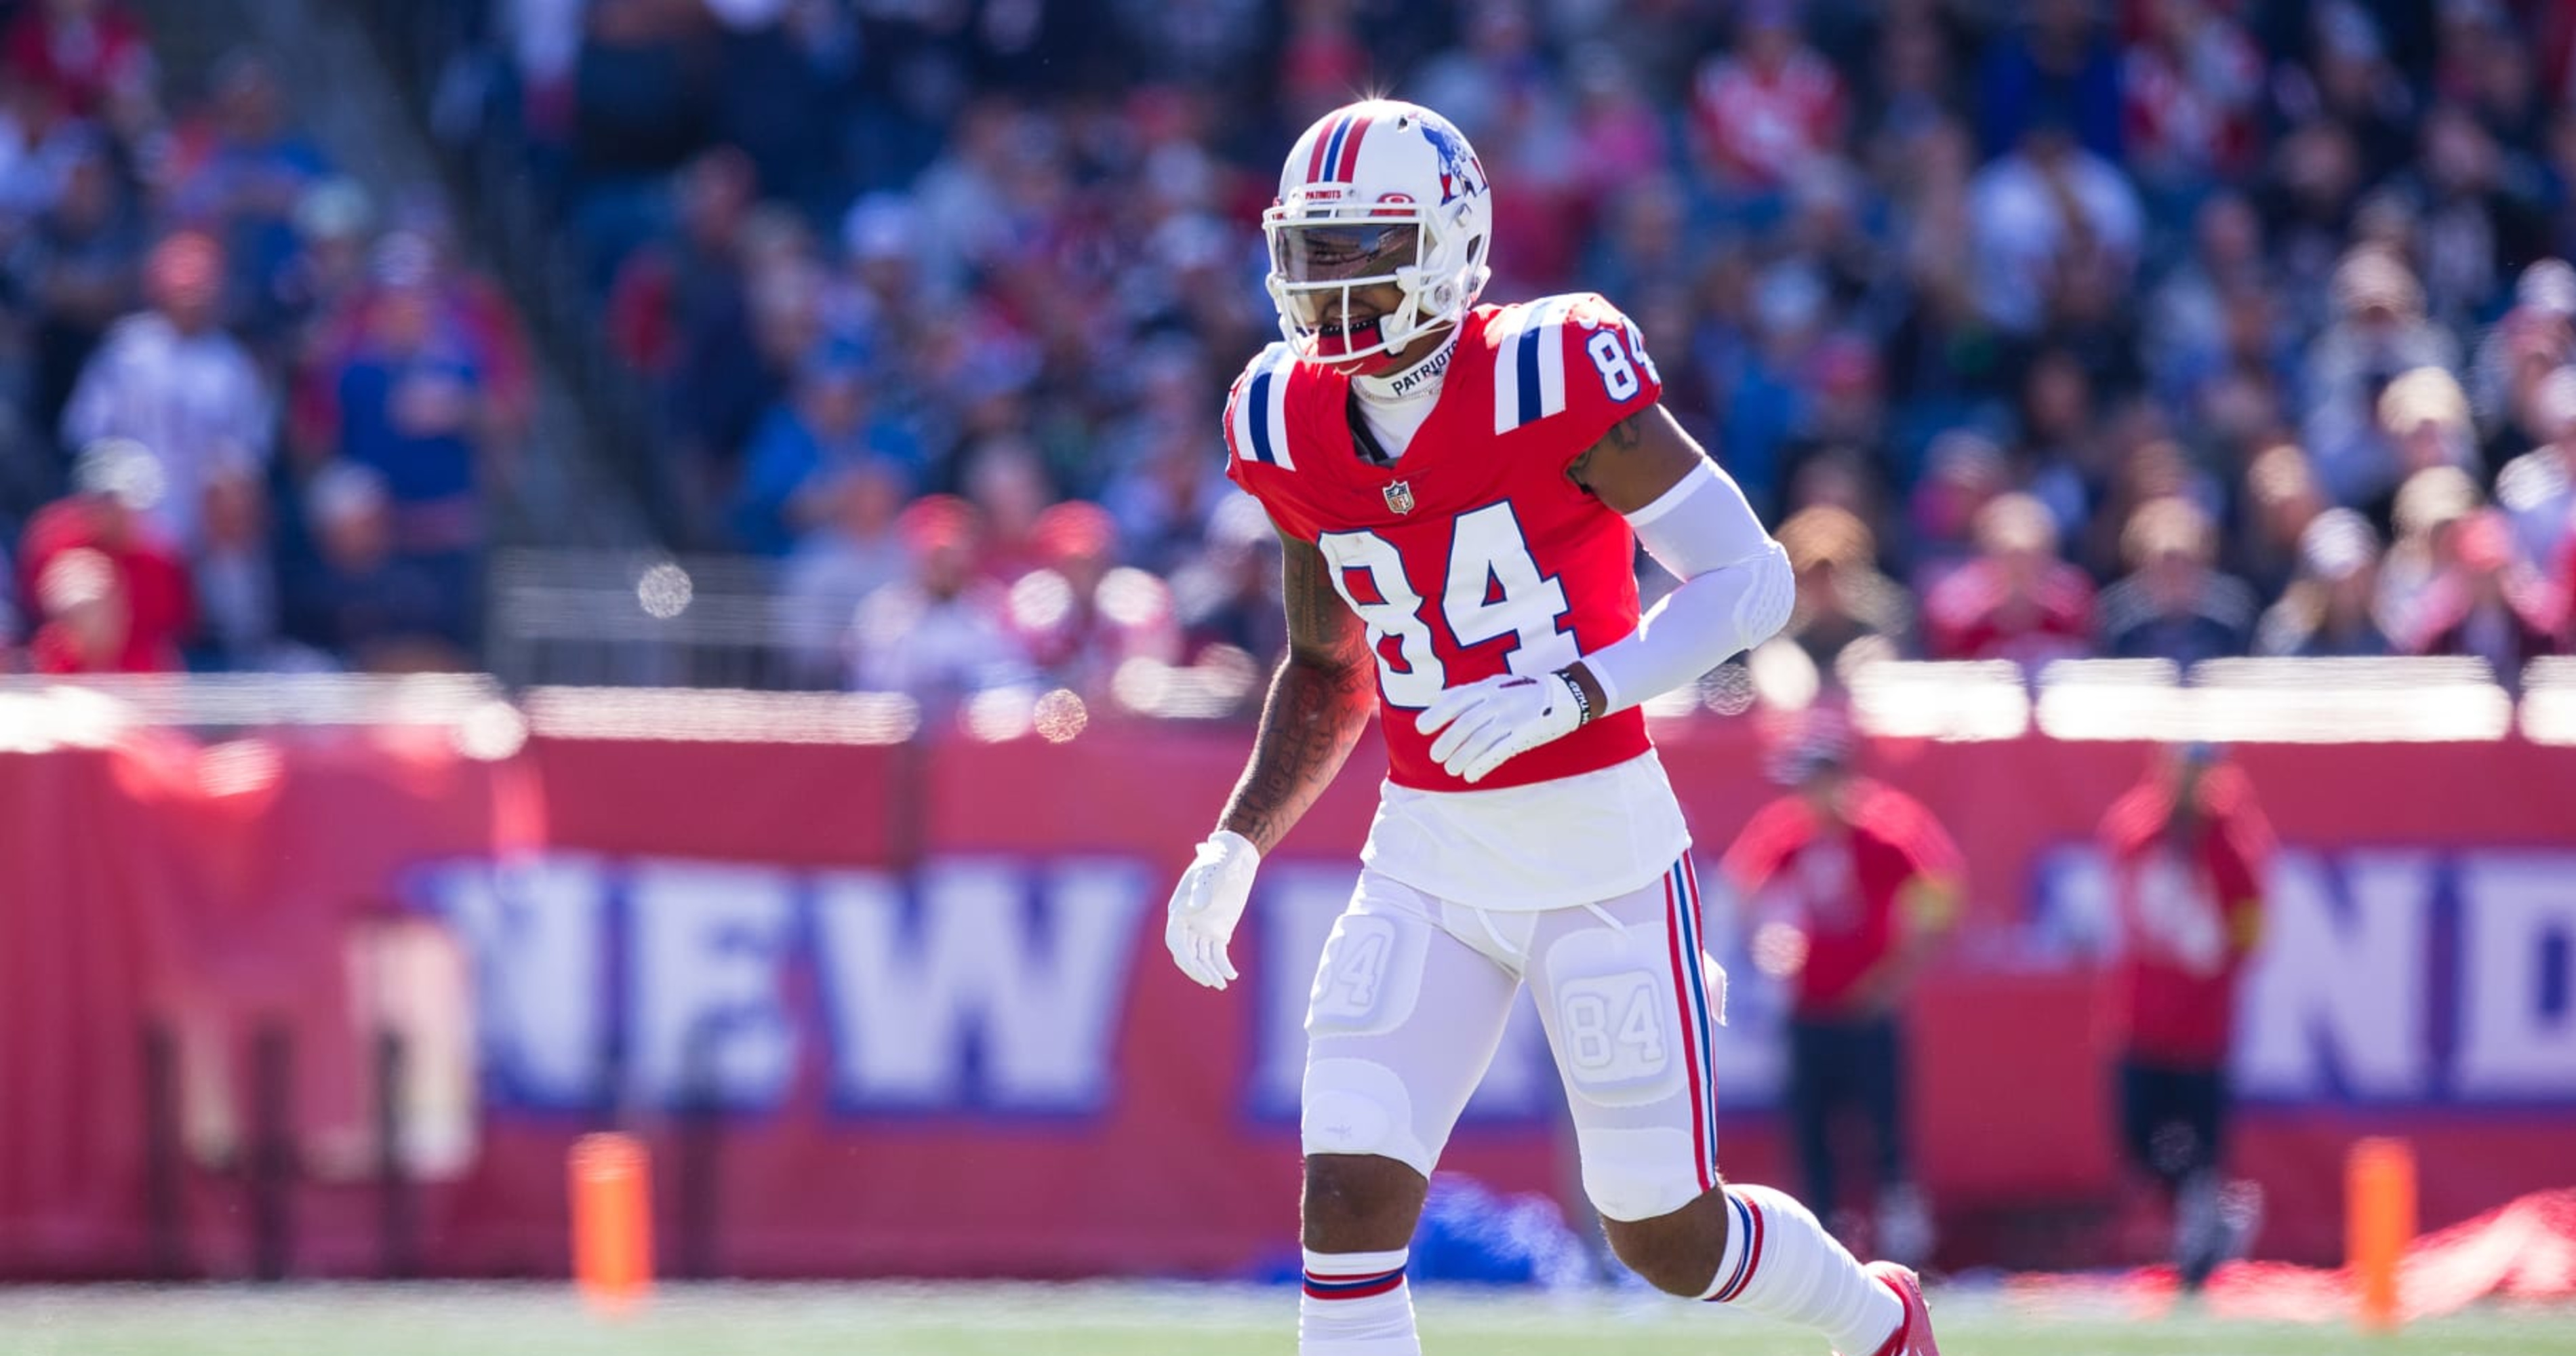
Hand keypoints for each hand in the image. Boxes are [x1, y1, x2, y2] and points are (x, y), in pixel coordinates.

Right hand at [1165, 829, 1260, 989]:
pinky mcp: (1220, 931)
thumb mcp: (1210, 872)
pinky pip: (1218, 954)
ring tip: (1222, 984)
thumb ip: (1203, 888)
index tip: (1194, 967)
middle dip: (1198, 969)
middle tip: (1212, 982)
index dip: (1183, 956)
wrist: (1235, 856)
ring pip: (1203, 957)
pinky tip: (1232, 974)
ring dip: (1210, 971)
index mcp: (1179, 911)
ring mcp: (1203, 929)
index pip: (1175, 940)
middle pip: (1188, 954)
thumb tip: (1198, 905)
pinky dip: (1224, 965)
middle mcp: (1188, 923)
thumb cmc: (1218, 861)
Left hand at [1416, 671, 1581, 783]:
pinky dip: (1482, 765)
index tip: (1421, 728)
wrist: (1566, 694)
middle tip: (1435, 756)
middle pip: (1465, 724)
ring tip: (1451, 769)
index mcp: (1488, 688)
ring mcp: (1512, 718)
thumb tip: (1433, 698)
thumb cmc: (1523, 690)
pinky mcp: (1524, 735)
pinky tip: (1470, 775)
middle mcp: (1498, 701)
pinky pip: (1499, 752)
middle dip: (1447, 742)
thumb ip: (1465, 691)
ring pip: (1479, 741)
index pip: (1456, 700)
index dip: (1437, 714)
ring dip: (1461, 757)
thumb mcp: (1494, 683)